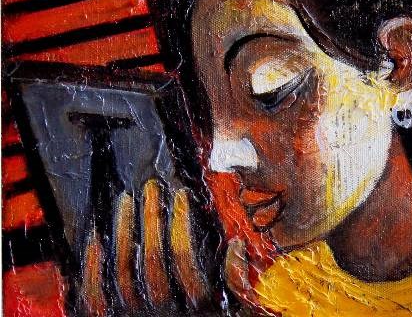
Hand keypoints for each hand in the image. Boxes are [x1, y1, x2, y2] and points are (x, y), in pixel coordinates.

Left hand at [78, 179, 271, 315]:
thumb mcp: (236, 313)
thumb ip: (238, 285)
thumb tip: (237, 246)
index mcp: (194, 311)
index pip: (184, 259)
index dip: (181, 224)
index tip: (180, 196)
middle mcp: (161, 315)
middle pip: (152, 259)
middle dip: (151, 218)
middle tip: (151, 189)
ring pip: (122, 271)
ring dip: (123, 232)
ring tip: (125, 202)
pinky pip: (93, 295)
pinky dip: (91, 266)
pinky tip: (96, 239)